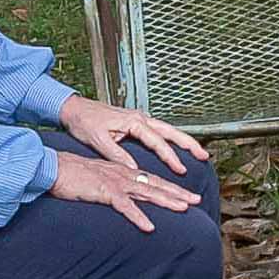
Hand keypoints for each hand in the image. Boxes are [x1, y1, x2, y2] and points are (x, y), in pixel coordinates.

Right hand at [50, 147, 211, 230]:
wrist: (54, 168)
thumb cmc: (74, 175)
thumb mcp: (99, 180)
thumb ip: (114, 188)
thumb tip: (125, 197)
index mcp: (124, 172)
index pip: (154, 180)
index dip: (172, 188)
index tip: (187, 196)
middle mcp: (124, 175)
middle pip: (156, 185)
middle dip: (178, 193)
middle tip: (197, 200)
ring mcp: (115, 183)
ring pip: (147, 193)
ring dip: (166, 201)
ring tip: (184, 209)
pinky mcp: (104, 192)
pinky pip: (125, 207)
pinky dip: (138, 217)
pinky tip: (149, 227)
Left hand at [58, 92, 205, 172]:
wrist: (74, 108)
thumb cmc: (84, 122)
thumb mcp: (99, 140)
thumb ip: (118, 155)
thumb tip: (135, 170)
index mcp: (133, 121)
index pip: (157, 142)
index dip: (170, 157)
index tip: (181, 170)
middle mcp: (140, 118)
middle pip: (170, 131)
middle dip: (188, 144)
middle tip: (204, 155)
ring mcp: (139, 119)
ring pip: (167, 130)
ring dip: (183, 140)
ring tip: (197, 152)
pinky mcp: (135, 122)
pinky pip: (158, 131)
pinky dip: (170, 138)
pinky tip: (176, 146)